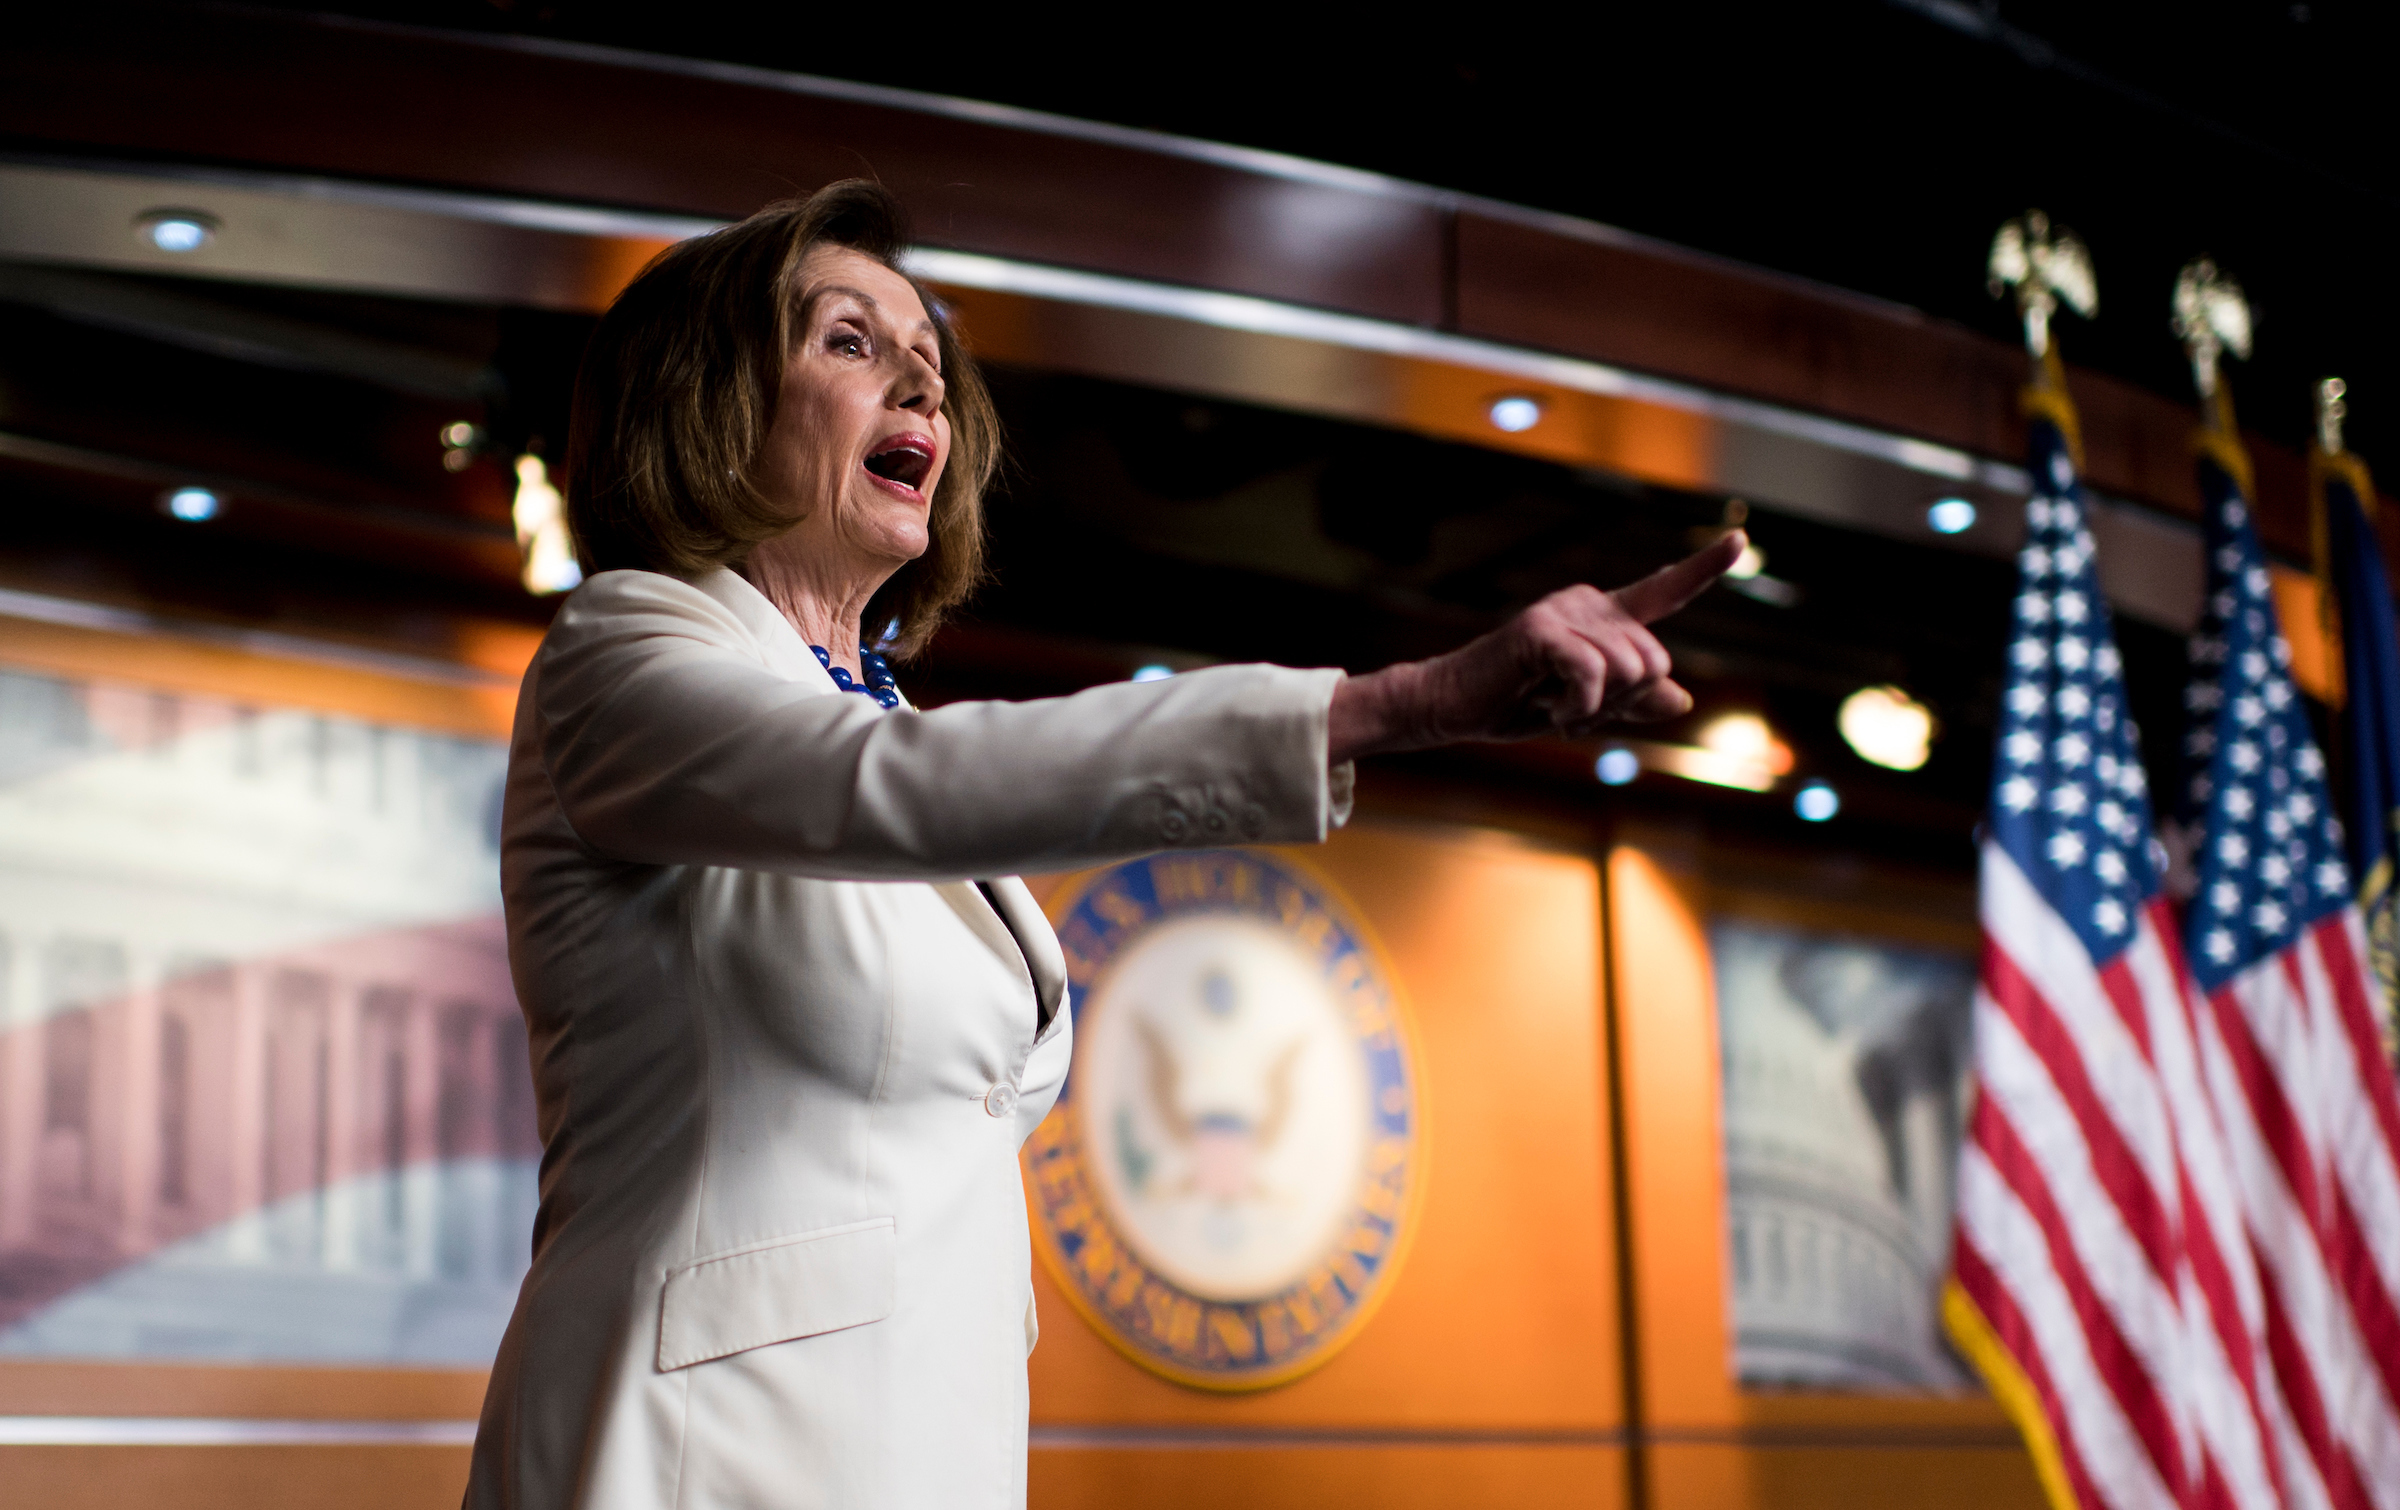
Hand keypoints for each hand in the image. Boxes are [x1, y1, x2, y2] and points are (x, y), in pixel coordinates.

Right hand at [1327, 532, 1743, 762]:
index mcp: (1604, 617)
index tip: (1740, 538)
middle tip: (1569, 706)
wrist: (1449, 706)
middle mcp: (1588, 602)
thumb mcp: (1586, 708)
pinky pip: (1594, 676)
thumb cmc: (1516, 703)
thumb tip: (1681, 698)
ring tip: (1552, 704)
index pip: (1664, 591)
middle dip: (1622, 702)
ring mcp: (1564, 611)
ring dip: (1597, 708)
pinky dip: (1578, 707)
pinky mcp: (1541, 629)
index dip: (1703, 566)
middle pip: (1656, 661)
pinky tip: (1547, 709)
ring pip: (1631, 671)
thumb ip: (1633, 702)